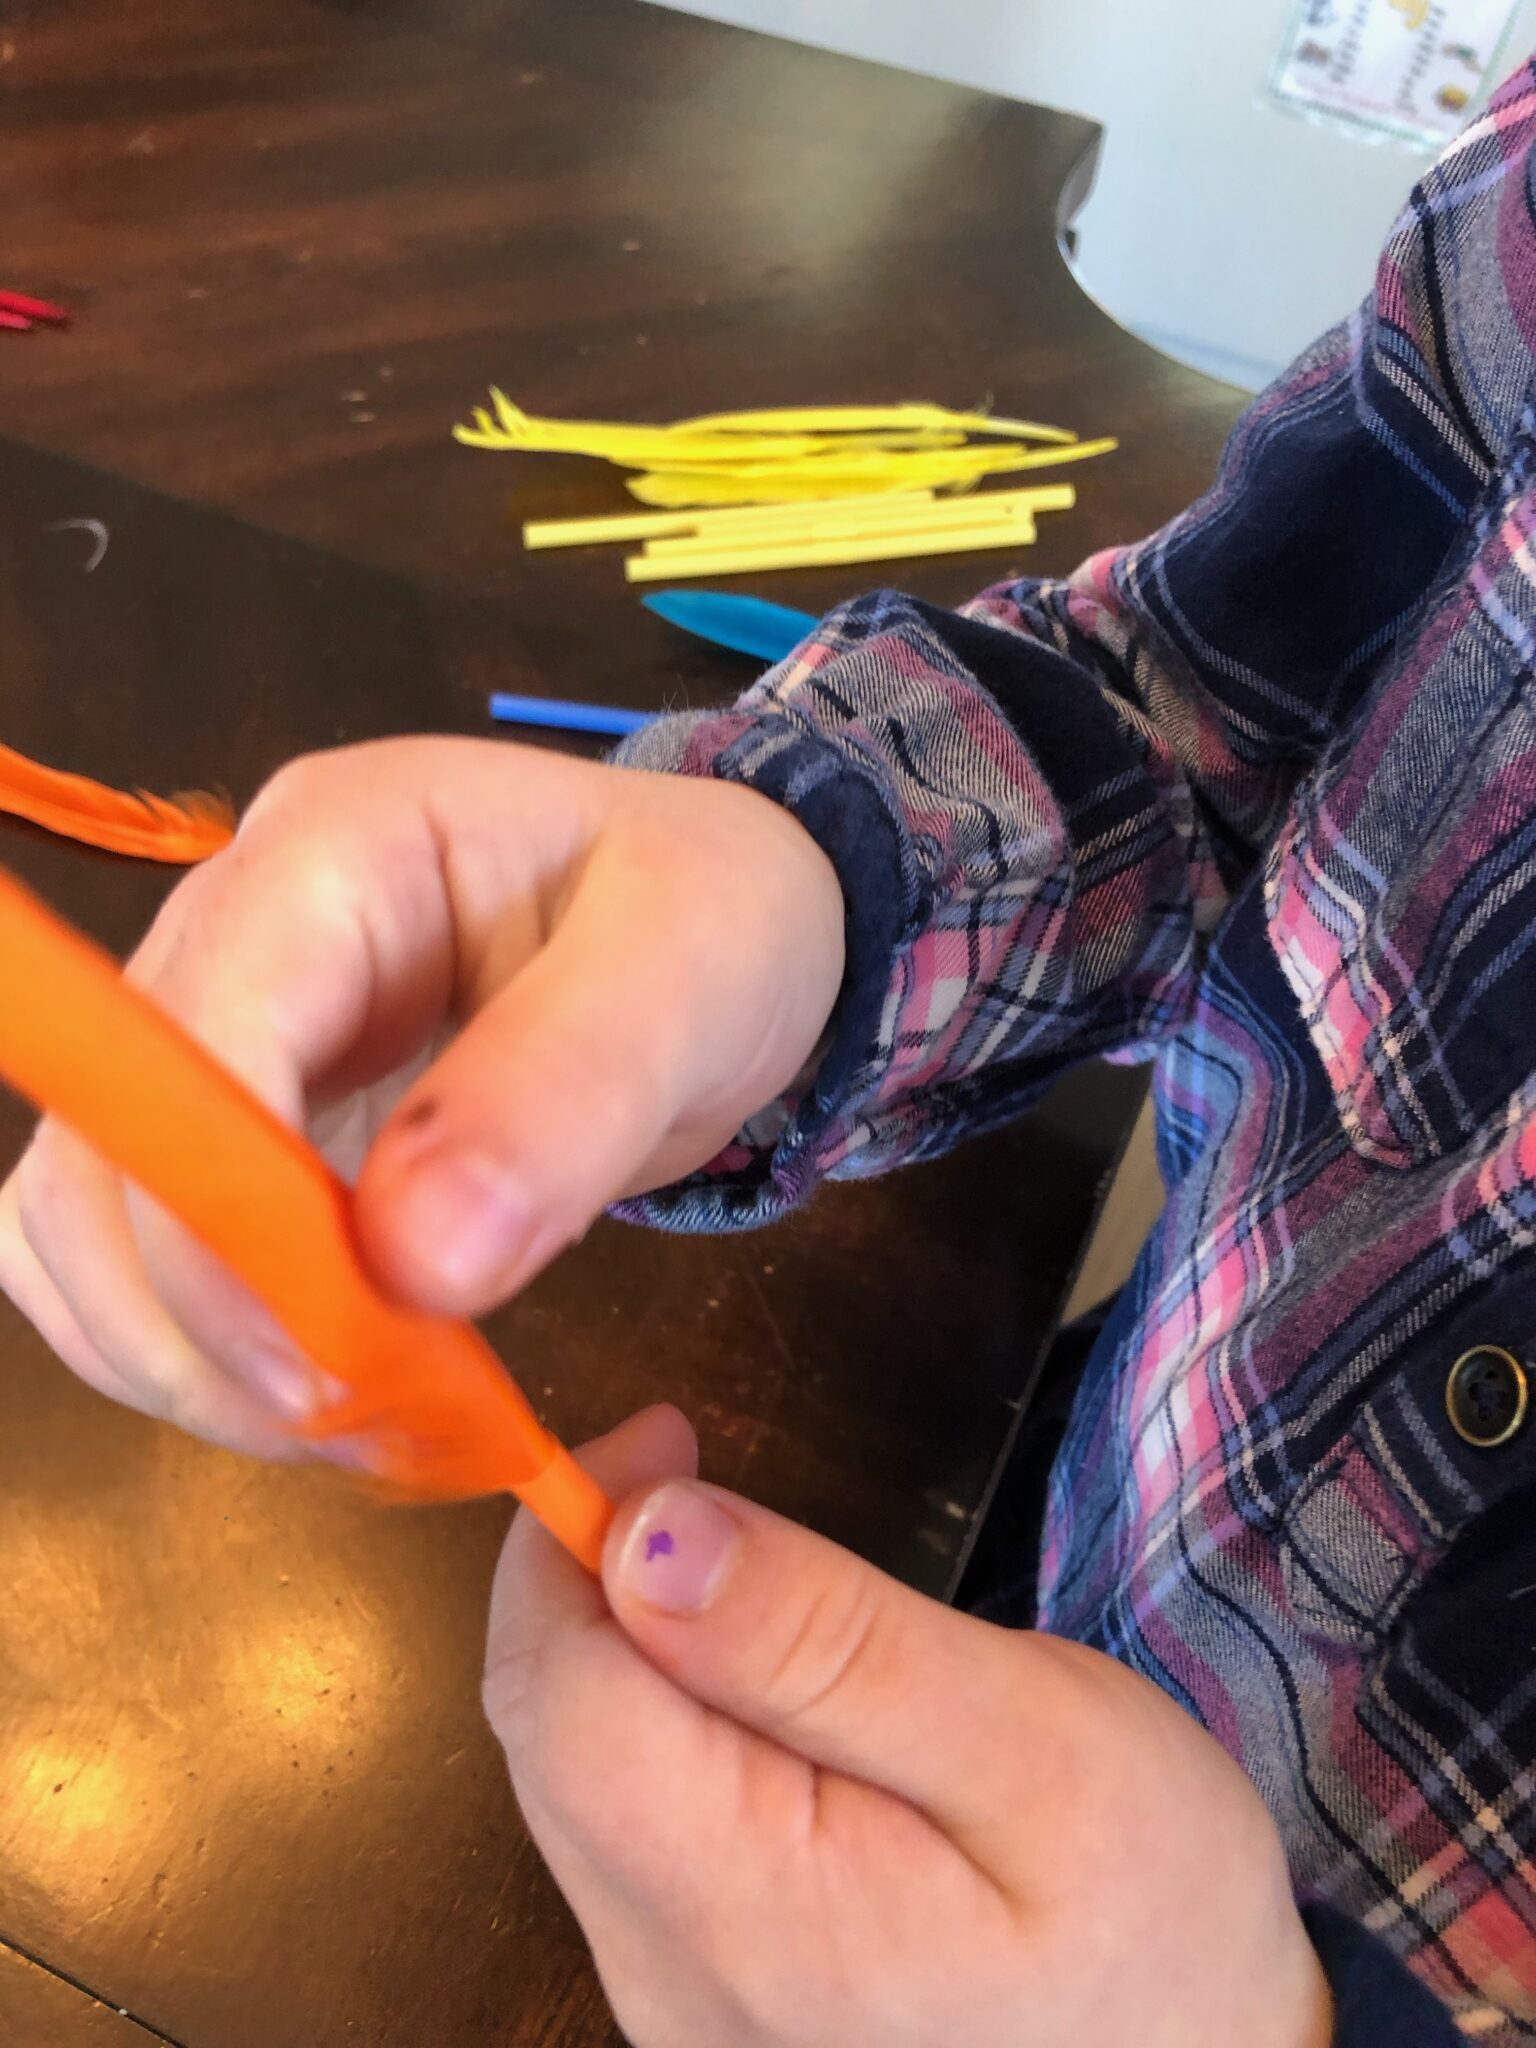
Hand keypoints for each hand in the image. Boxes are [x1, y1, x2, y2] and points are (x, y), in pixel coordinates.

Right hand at [0, 738, 844, 1453]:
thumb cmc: (719, 924)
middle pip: (102, 1150)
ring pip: (85, 1222)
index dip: (217, 1219)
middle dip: (197, 1317)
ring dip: (182, 1356)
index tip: (321, 1365)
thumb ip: (567, 1093)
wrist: (725, 930)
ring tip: (353, 1421)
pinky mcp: (240, 1125)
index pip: (194, 1035)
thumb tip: (413, 1259)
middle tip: (357, 1421)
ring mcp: (224, 1033)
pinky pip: (140, 1259)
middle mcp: (240, 932)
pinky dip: (199, 1354)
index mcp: (338, 849)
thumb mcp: (690, 978)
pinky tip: (324, 1390)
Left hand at [488, 1407, 1333, 2047]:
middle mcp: (677, 1980)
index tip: (663, 1439)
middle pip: (553, 1733)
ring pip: (577, 1770)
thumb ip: (835, 1642)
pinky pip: (623, 1823)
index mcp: (759, 1917)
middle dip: (591, 1575)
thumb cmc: (1149, 1903)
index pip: (567, 1701)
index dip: (576, 1541)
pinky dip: (659, 1715)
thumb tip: (652, 1537)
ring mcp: (676, 1997)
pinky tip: (755, 1683)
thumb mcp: (1036, 1742)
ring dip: (624, 1639)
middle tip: (689, 1470)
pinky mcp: (695, 1988)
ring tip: (747, 1578)